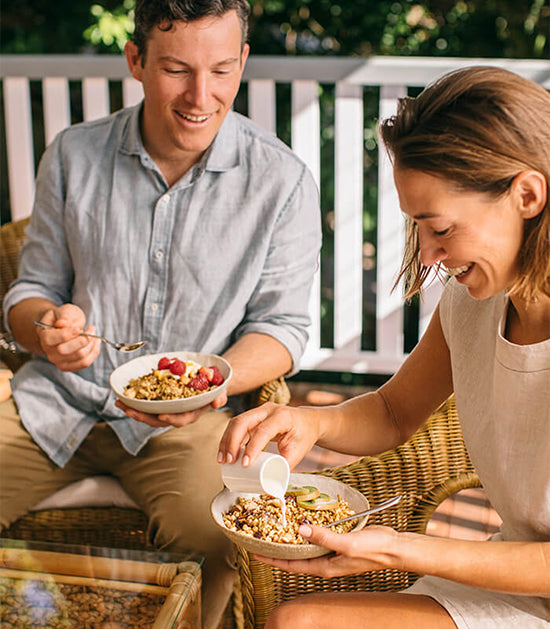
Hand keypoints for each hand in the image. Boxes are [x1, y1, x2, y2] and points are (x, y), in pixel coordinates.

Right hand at [36, 304, 100, 371]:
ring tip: (93, 333)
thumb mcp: (64, 310)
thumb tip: (61, 324)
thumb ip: (64, 315)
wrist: (64, 326)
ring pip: (78, 358)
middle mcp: (49, 351)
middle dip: (82, 340)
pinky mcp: (70, 366)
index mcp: (44, 336)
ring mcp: (58, 361)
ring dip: (91, 344)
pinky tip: (95, 342)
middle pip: (64, 351)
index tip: (79, 328)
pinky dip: (94, 352)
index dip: (67, 334)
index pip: (50, 339)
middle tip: (91, 328)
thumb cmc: (64, 317)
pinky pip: (85, 363)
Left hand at [115, 390, 227, 427]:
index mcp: (191, 414)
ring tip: (120, 403)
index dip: (171, 418)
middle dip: (143, 416)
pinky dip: (134, 403)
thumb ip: (219, 397)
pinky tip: (123, 398)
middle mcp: (177, 414)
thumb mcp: (219, 391)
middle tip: (129, 410)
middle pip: (158, 420)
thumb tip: (217, 403)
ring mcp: (167, 410)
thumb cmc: (214, 388)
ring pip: (148, 415)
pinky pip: (146, 406)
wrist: (208, 383)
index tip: (161, 415)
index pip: (180, 419)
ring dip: (134, 411)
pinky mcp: (160, 404)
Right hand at [217, 402, 319, 468]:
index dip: (252, 447)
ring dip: (227, 441)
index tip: (245, 465)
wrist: (308, 421)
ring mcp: (259, 412)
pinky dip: (229, 439)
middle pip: (243, 421)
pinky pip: (237, 425)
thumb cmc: (304, 435)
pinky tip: (225, 453)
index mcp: (282, 417)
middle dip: (232, 441)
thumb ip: (284, 465)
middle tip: (228, 461)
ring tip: (223, 460)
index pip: (263, 430)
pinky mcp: (253, 417)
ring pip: (236, 422)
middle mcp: (268, 410)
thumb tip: (269, 482)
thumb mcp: (299, 451)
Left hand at [256, 524, 400, 577]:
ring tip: (277, 525)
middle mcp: (325, 561)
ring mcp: (332, 551)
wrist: (394, 547)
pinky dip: (308, 528)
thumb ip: (324, 537)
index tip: (256, 553)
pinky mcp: (339, 540)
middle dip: (278, 547)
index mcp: (324, 567)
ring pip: (306, 545)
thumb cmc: (373, 550)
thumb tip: (301, 529)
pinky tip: (303, 518)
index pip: (291, 565)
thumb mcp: (347, 544)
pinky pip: (318, 535)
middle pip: (295, 555)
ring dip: (292, 536)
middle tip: (262, 536)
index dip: (273, 560)